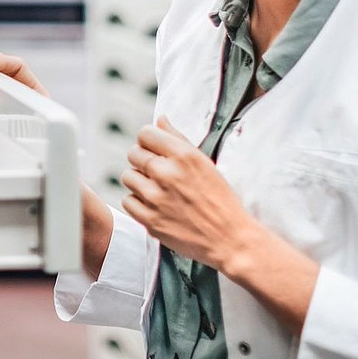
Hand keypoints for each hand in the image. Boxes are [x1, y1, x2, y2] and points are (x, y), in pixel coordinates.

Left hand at [121, 116, 253, 271]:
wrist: (230, 239)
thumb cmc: (220, 199)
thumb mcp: (204, 163)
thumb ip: (179, 139)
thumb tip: (160, 119)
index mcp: (184, 156)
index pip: (145, 133)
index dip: (149, 141)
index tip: (155, 150)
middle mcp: (167, 174)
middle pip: (133, 153)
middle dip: (143, 160)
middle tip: (157, 172)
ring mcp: (157, 198)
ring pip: (127, 176)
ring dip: (139, 181)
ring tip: (156, 189)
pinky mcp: (150, 221)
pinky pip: (127, 201)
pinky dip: (137, 202)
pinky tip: (153, 205)